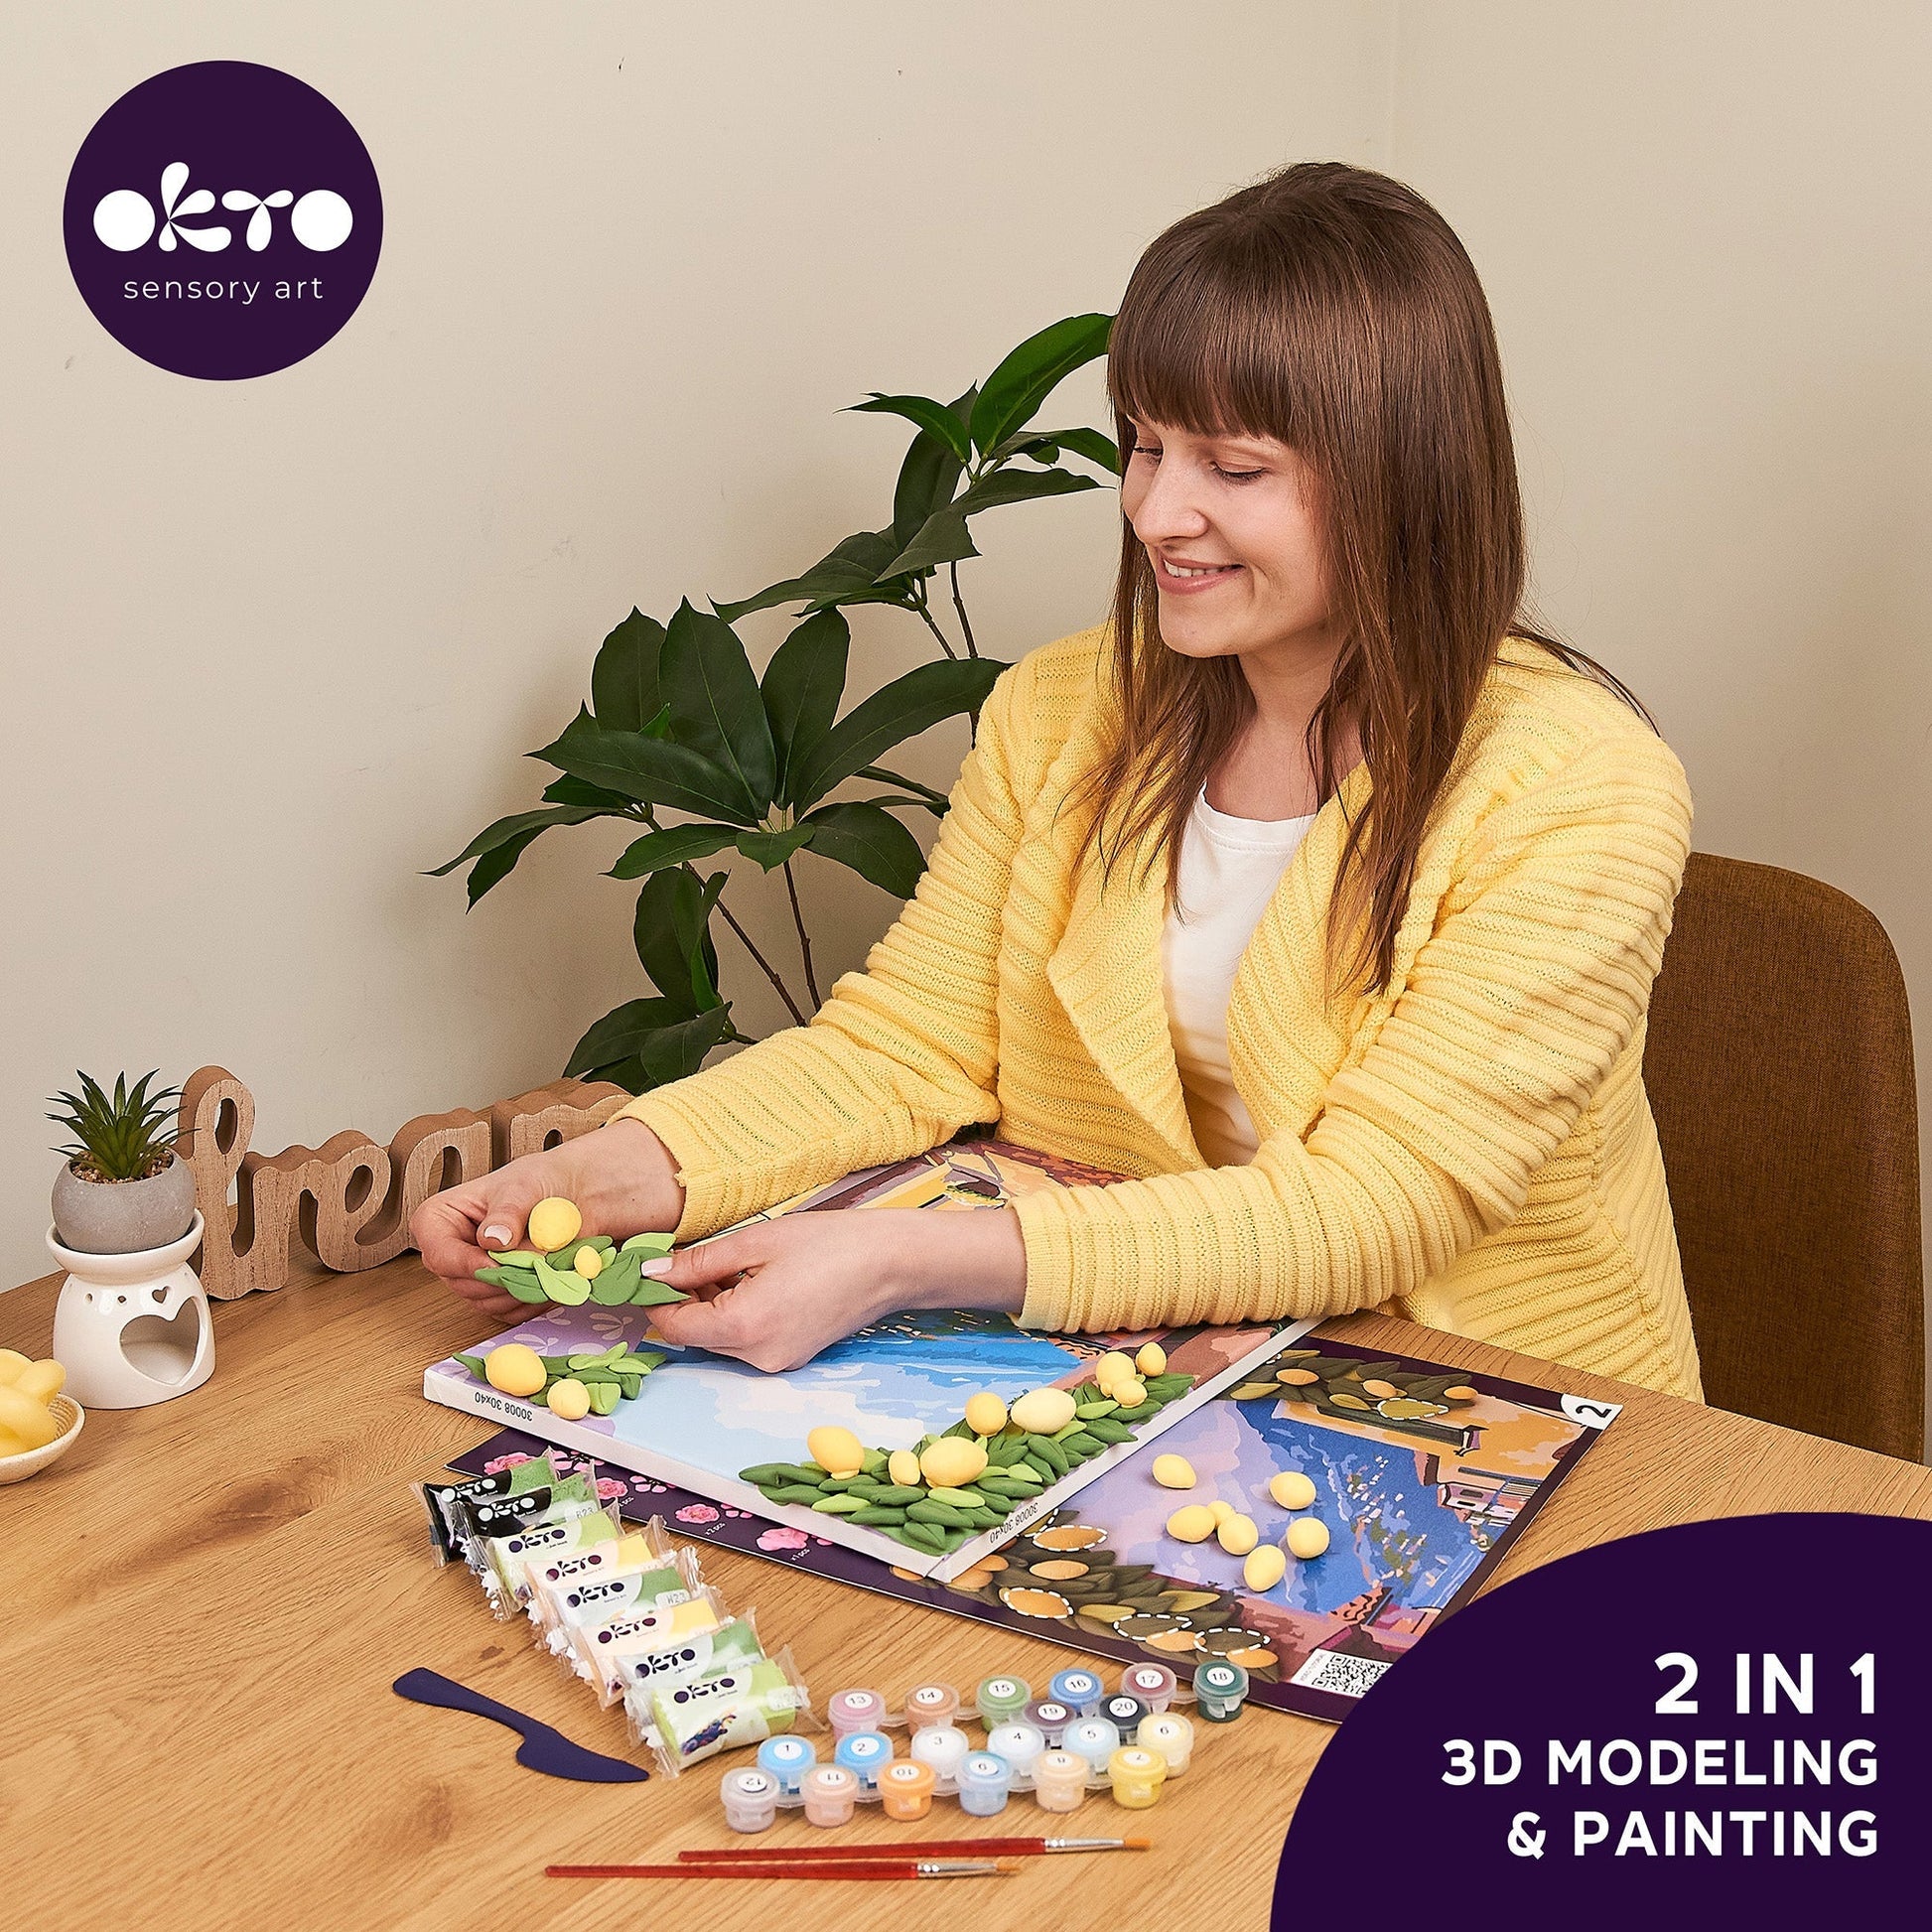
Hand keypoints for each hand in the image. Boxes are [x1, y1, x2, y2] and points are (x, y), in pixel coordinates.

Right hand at [411, 1116, 684, 1318]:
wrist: (577, 1195)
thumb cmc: (544, 1180)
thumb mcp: (523, 1186)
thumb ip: (507, 1213)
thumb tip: (492, 1239)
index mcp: (441, 1218)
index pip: (436, 1252)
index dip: (463, 1263)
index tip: (495, 1264)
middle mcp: (453, 1251)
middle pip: (462, 1283)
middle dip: (502, 1278)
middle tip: (539, 1265)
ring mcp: (475, 1276)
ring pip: (486, 1302)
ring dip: (522, 1290)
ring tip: (552, 1264)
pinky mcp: (500, 1294)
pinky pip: (510, 1312)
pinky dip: (533, 1301)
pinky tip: (554, 1280)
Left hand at [646, 1207, 1026, 1371]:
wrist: (893, 1263)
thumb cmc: (829, 1243)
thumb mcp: (756, 1242)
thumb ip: (697, 1263)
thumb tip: (650, 1272)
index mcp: (744, 1327)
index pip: (673, 1326)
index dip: (651, 1301)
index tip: (640, 1273)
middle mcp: (757, 1357)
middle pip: (695, 1335)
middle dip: (684, 1300)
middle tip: (687, 1258)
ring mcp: (777, 1362)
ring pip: (720, 1338)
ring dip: (711, 1306)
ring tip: (731, 1264)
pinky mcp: (792, 1357)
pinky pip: (747, 1340)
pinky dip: (737, 1314)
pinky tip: (753, 1280)